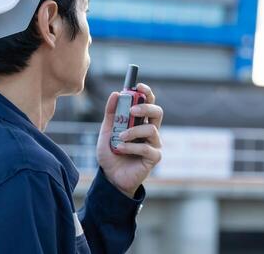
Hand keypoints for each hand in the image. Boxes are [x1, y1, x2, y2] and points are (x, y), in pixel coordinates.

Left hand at [96, 83, 162, 197]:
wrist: (110, 177)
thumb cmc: (111, 153)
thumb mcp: (106, 131)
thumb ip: (110, 113)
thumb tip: (115, 93)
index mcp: (140, 121)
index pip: (148, 102)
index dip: (146, 92)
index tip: (138, 86)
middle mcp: (150, 130)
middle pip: (157, 112)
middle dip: (146, 107)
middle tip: (131, 111)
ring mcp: (154, 144)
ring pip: (151, 129)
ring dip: (133, 131)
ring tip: (119, 137)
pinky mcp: (154, 157)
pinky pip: (146, 147)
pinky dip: (131, 147)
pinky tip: (121, 149)